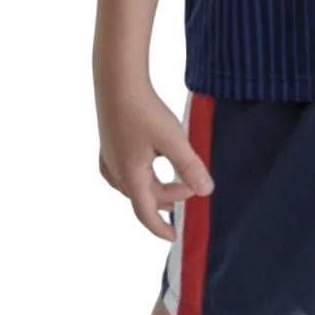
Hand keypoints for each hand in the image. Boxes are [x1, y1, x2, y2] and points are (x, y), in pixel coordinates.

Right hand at [95, 82, 213, 240]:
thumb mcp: (173, 140)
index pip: (146, 212)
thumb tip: (206, 192)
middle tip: (190, 194)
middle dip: (166, 201)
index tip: (174, 236)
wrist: (116, 78)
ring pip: (132, 185)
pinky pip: (122, 171)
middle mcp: (116, 169)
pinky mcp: (109, 142)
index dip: (160, 227)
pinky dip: (138, 176)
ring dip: (152, 190)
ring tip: (171, 188)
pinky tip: (145, 167)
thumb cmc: (144, 108)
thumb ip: (190, 167)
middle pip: (143, 196)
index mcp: (131, 175)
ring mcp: (109, 156)